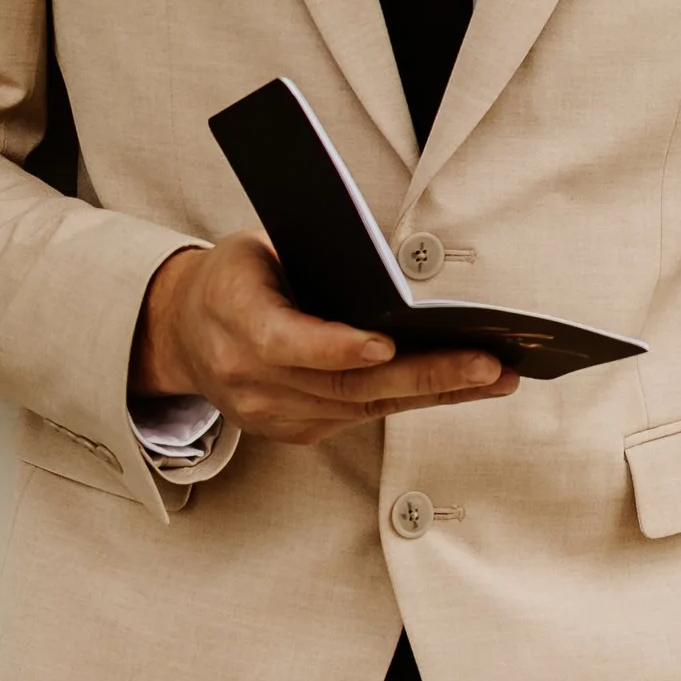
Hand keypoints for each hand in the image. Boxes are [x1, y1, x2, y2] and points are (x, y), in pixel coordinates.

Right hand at [132, 235, 514, 447]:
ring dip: (437, 392)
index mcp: (232, 320)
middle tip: (490, 364)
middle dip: (425, 375)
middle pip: (345, 385)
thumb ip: (312, 263)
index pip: (285, 343)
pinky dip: (413, 399)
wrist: (182, 332)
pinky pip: (361, 418)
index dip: (336, 347)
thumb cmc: (234, 277)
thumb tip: (394, 278)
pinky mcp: (293, 432)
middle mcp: (249, 380)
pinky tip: (463, 385)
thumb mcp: (256, 248)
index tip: (386, 343)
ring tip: (498, 374)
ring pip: (364, 407)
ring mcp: (270, 415)